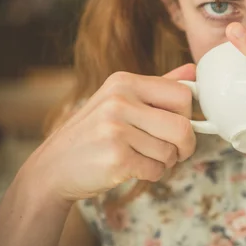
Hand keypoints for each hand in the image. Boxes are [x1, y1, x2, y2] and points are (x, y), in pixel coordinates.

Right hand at [21, 65, 197, 202]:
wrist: (53, 168)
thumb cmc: (94, 134)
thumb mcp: (120, 101)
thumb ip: (158, 86)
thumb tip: (193, 71)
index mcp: (124, 82)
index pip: (182, 94)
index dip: (188, 115)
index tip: (180, 126)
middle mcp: (119, 102)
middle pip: (183, 126)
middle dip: (185, 145)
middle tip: (174, 151)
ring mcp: (115, 130)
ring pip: (171, 152)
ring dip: (165, 162)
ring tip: (144, 158)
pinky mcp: (116, 158)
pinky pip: (157, 170)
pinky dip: (152, 174)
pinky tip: (133, 168)